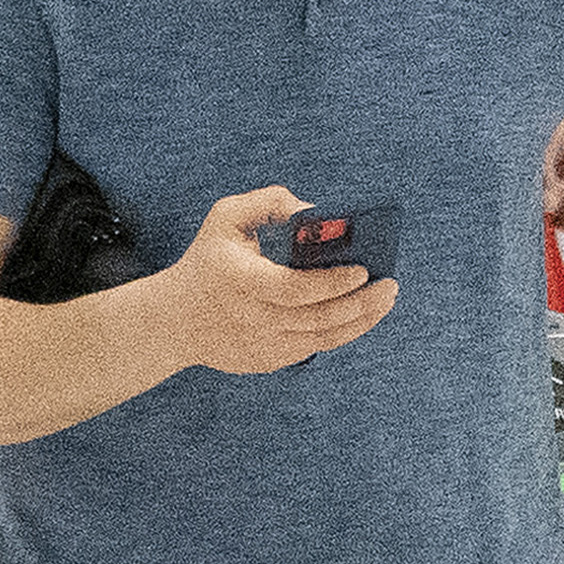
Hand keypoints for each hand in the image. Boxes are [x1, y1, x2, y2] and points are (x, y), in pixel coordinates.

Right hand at [155, 182, 395, 377]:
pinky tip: (361, 315)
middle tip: (390, 285)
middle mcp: (252, 317)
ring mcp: (261, 344)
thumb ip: (270, 202)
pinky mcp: (267, 360)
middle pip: (319, 317)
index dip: (333, 282)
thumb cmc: (207, 261)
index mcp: (241, 280)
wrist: (173, 321)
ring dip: (361, 320)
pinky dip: (342, 332)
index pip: (294, 288)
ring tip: (385, 300)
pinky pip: (314, 348)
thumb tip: (314, 212)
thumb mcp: (226, 217)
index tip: (363, 269)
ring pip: (323, 338)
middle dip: (363, 302)